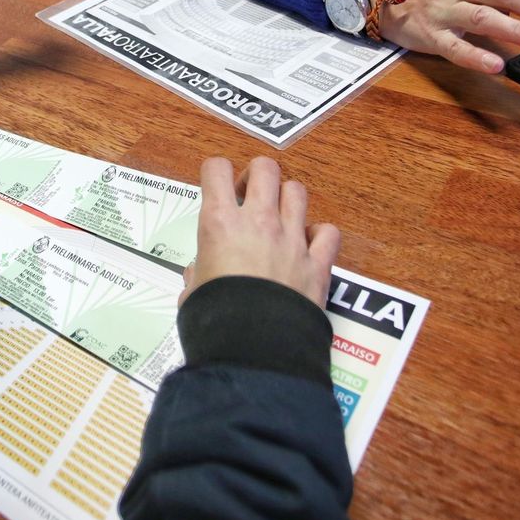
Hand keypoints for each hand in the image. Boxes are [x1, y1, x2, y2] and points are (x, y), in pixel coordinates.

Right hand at [180, 156, 338, 309]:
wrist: (253, 350)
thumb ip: (196, 276)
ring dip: (287, 200)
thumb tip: (199, 275)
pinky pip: (328, 233)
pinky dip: (320, 236)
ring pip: (297, 191)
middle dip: (256, 176)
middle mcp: (258, 221)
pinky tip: (308, 248)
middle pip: (265, 168)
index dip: (216, 173)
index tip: (217, 187)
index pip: (217, 169)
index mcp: (220, 223)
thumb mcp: (191, 293)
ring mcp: (292, 239)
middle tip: (248, 199)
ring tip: (278, 219)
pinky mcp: (318, 263)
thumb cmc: (215, 321)